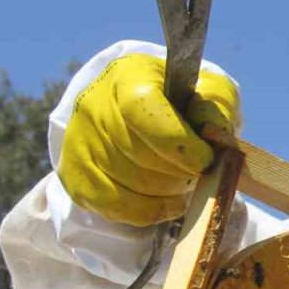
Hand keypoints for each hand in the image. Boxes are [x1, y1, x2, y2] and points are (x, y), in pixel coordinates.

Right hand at [57, 53, 239, 226]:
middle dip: (179, 172)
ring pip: (129, 184)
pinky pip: (114, 206)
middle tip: (198, 172)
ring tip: (183, 183)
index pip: (142, 111)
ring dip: (167, 193)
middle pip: (139, 154)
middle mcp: (95, 106)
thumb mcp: (207, 92)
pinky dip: (149, 212)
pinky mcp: (75, 173)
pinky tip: (168, 203)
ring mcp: (80, 141)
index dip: (179, 144)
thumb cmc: (182, 102)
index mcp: (128, 77)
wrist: (139, 111)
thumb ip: (214, 109)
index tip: (206, 161)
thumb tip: (213, 134)